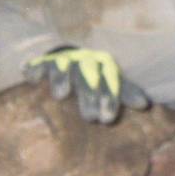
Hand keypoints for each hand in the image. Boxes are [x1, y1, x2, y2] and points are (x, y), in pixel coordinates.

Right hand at [23, 46, 149, 123]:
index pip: (110, 80)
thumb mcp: (110, 82)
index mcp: (103, 64)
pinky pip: (38, 64)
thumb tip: (145, 105)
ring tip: (61, 95)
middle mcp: (85, 59)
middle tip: (90, 118)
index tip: (108, 119)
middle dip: (89, 94)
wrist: (69, 56)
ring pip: (64, 65)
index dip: (110, 98)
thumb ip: (124, 93)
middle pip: (88, 75)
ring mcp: (64, 59)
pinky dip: (34, 68)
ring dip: (62, 77)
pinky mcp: (43, 62)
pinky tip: (29, 76)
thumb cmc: (94, 77)